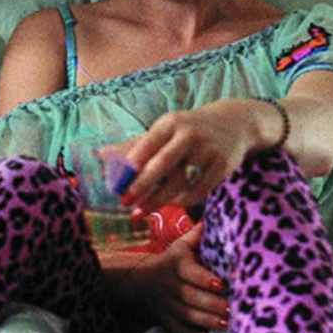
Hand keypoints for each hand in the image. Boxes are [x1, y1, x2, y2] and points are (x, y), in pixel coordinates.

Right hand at [117, 226, 228, 332]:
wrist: (140, 280)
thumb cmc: (172, 261)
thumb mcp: (181, 246)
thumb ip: (199, 235)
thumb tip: (220, 215)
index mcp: (175, 264)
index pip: (189, 271)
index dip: (205, 279)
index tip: (222, 284)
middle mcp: (169, 285)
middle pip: (191, 296)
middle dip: (214, 304)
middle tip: (235, 309)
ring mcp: (166, 304)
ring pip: (187, 315)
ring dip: (208, 321)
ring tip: (228, 325)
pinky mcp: (164, 320)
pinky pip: (177, 330)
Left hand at [121, 100, 259, 212]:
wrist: (235, 123)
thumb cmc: (187, 130)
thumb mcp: (165, 130)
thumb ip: (135, 145)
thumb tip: (98, 154)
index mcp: (170, 123)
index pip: (147, 143)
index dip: (131, 165)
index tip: (117, 184)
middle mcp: (189, 134)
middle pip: (163, 163)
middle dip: (142, 185)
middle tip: (126, 202)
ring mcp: (208, 150)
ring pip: (181, 181)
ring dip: (160, 199)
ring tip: (143, 210)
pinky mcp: (223, 166)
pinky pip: (200, 190)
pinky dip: (184, 200)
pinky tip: (172, 205)